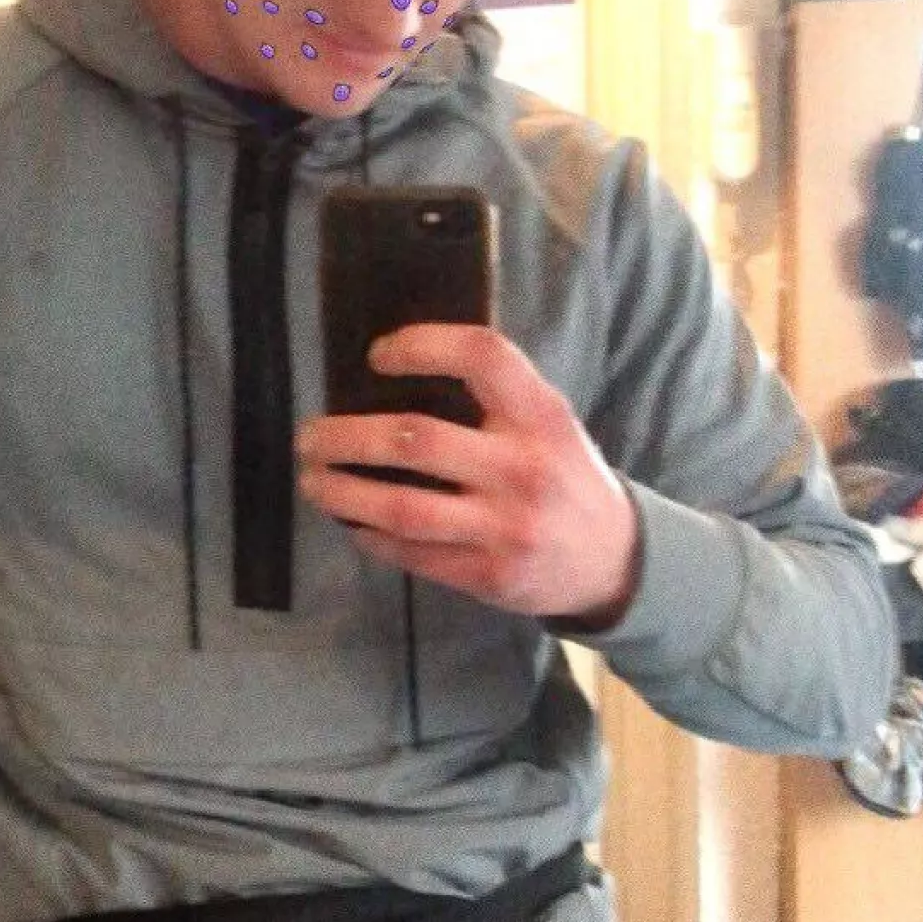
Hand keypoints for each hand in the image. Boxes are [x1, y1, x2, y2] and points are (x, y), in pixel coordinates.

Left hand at [296, 325, 640, 623]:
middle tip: (310, 436)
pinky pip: (413, 555)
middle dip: (347, 437)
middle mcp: (523, 468)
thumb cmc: (563, 476)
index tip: (377, 355)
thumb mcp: (549, 424)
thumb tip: (392, 377)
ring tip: (312, 481)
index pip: (482, 357)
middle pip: (417, 439)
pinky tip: (352, 525)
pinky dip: (372, 538)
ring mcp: (505, 527)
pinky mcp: (488, 576)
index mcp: (541, 416)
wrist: (613, 561)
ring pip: (402, 507)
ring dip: (343, 493)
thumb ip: (494, 400)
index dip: (423, 345)